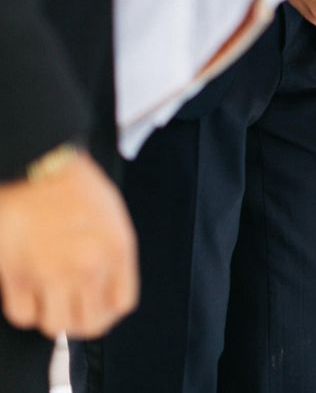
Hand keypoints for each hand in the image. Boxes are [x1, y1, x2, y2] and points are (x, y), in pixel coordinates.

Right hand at [0, 153, 138, 338]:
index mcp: (117, 249)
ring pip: (55, 326)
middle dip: (81, 318)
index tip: (98, 305)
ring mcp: (52, 274)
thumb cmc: (75, 185)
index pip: (122, 304)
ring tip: (49, 295)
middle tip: (71, 306)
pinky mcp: (18, 276)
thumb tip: (106, 288)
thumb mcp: (112, 216)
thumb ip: (113, 254)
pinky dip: (25, 307)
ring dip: (52, 315)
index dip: (108, 309)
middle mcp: (90, 267)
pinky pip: (23, 315)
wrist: (38, 165)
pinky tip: (27, 287)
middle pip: (90, 324)